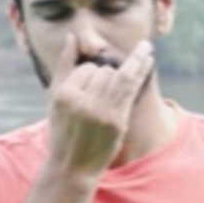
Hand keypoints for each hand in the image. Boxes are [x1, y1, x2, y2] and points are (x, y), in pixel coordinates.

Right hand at [46, 34, 154, 176]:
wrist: (72, 166)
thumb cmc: (63, 130)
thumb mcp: (55, 99)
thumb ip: (64, 66)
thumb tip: (72, 36)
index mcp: (64, 95)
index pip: (86, 69)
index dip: (92, 72)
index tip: (95, 80)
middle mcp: (82, 102)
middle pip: (103, 72)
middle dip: (110, 72)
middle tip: (112, 84)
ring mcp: (100, 112)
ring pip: (119, 76)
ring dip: (134, 63)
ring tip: (147, 48)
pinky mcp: (116, 121)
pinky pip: (131, 89)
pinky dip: (141, 72)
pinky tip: (149, 60)